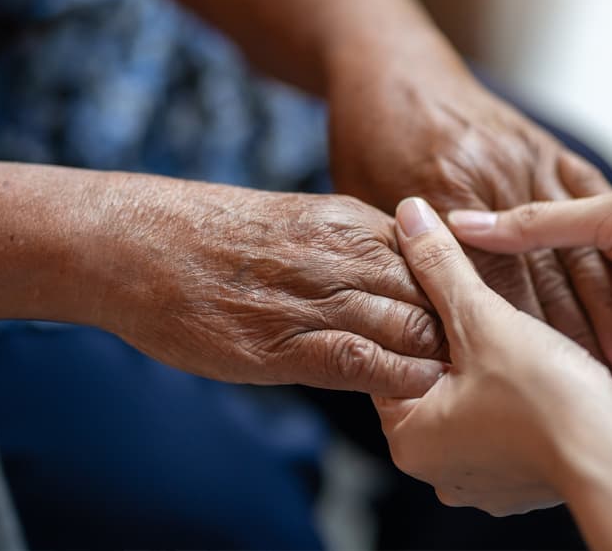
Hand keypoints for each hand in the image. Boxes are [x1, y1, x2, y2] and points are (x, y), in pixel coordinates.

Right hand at [93, 178, 447, 396]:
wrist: (137, 243)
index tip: (466, 319)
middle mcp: (343, 254)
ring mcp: (315, 297)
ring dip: (435, 357)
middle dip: (458, 329)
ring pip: (410, 326)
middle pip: (435, 294)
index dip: (457, 293)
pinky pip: (363, 361)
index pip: (435, 259)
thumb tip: (389, 282)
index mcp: (349, 221)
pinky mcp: (284, 343)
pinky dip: (396, 378)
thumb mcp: (294, 220)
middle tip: (474, 359)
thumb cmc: (210, 235)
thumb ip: (347, 246)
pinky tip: (409, 390)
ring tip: (451, 383)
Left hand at [327, 59, 611, 370]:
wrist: (394, 67)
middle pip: (532, 271)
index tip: (533, 389)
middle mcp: (490, 175)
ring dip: (603, 307)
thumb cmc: (371, 139)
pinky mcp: (551, 151)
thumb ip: (396, 256)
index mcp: (444, 191)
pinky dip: (608, 255)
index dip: (511, 342)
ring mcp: (525, 159)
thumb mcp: (366, 203)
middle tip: (594, 388)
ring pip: (570, 245)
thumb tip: (406, 321)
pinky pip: (591, 210)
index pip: (483, 282)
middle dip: (565, 336)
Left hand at [373, 197, 611, 515]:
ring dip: (491, 363)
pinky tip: (538, 364)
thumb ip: (441, 266)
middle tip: (477, 303)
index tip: (437, 285)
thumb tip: (409, 215)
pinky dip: (520, 392)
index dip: (415, 315)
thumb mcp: (483, 319)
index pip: (392, 360)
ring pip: (475, 397)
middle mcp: (439, 467)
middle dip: (457, 340)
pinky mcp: (525, 475)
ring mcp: (484, 477)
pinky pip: (509, 419)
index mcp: (409, 439)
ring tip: (511, 330)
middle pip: (434, 378)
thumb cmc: (549, 401)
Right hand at [449, 186, 611, 421]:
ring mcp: (604, 330)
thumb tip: (470, 223)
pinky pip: (566, 371)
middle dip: (490, 293)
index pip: (524, 238)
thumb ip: (543, 221)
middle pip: (527, 289)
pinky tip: (503, 363)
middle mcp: (598, 283)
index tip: (433, 246)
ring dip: (513, 331)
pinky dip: (543, 367)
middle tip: (434, 297)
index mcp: (601, 234)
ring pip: (541, 332)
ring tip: (456, 333)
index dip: (482, 243)